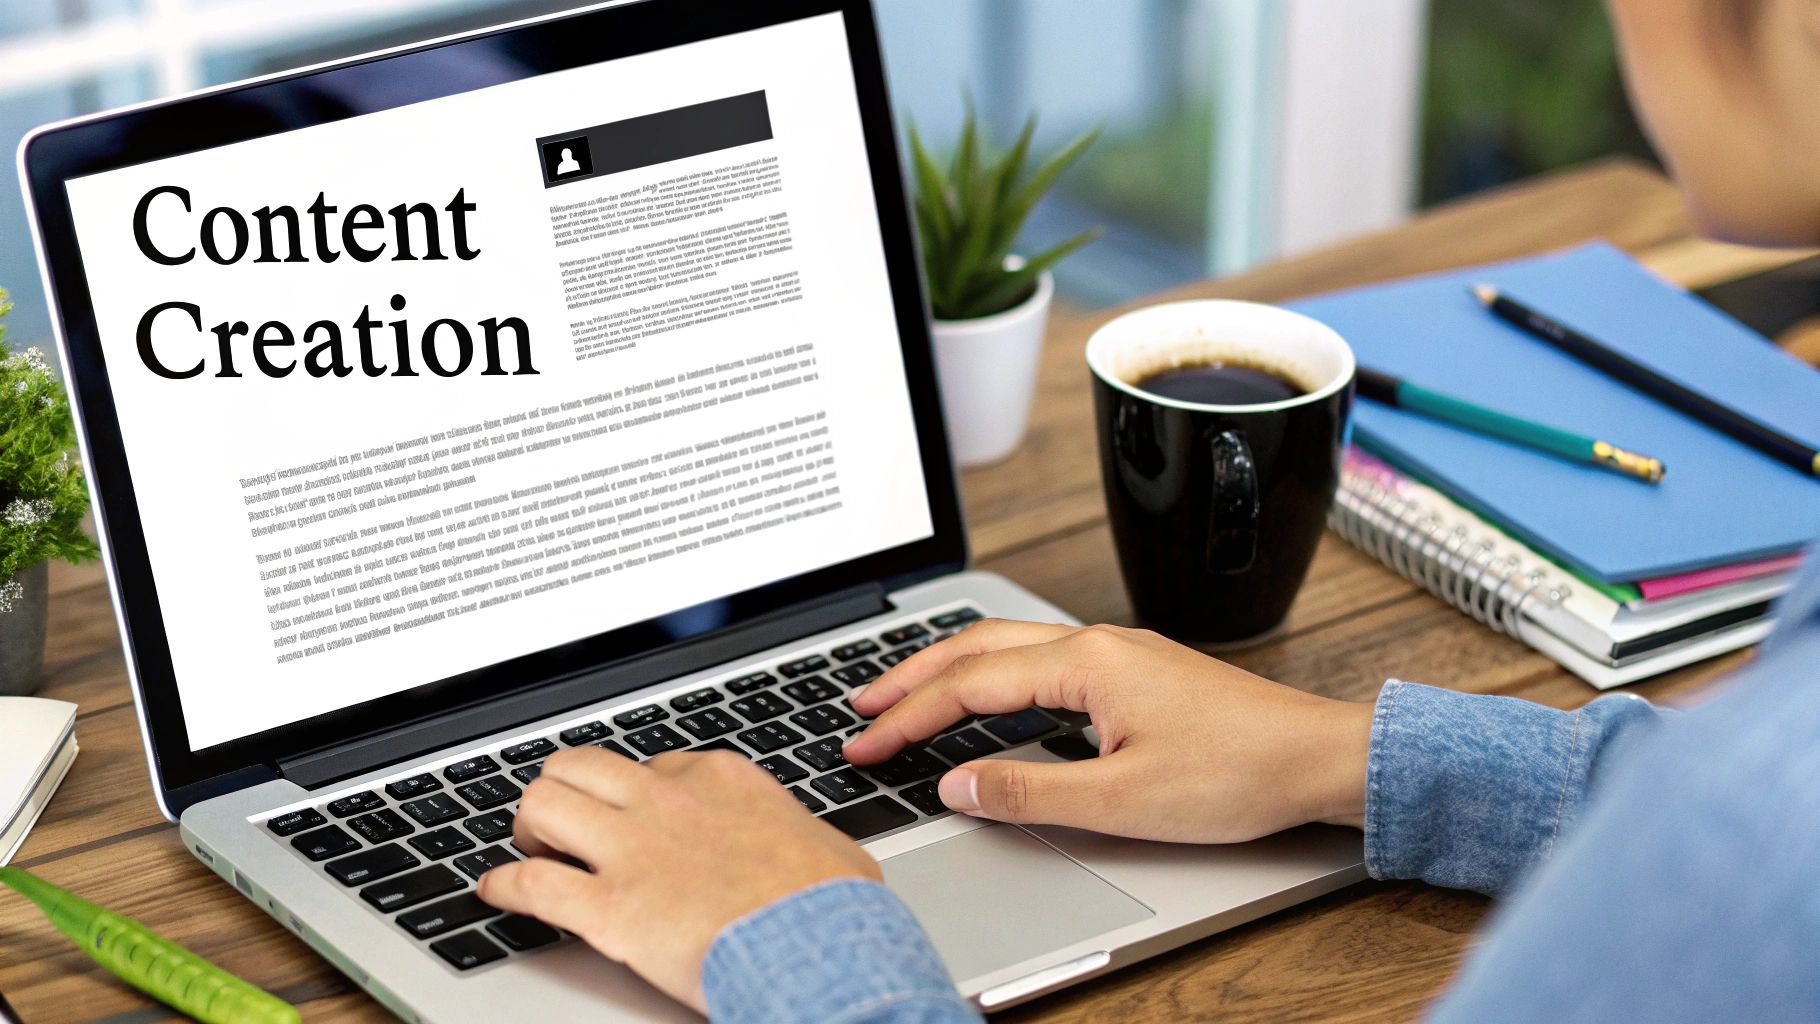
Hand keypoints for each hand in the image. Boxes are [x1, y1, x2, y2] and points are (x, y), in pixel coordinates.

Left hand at [476, 747, 879, 1012]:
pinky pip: (532, 884)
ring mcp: (632, 850)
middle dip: (562, 789)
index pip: (651, 764)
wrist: (818, 945)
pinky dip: (504, 886)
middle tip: (562, 819)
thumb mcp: (824, 845)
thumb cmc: (830, 903)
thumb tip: (808, 849)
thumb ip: (792, 833)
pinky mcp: (607, 907)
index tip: (628, 811)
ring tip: (528, 847)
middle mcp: (666, 802)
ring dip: (529, 826)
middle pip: (581, 765)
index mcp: (717, 779)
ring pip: (544, 805)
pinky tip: (495, 891)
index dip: (631, 791)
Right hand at [843, 621, 1372, 842]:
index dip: (908, 717)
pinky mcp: (1137, 671)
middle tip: (860, 703)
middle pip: (980, 646)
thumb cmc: (1239, 773)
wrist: (1319, 757)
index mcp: (1086, 663)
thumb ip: (1031, 791)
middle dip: (913, 675)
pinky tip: (990, 697)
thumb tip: (957, 784)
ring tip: (907, 693)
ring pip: (1011, 646)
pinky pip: (1043, 658)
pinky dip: (995, 674)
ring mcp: (1120, 652)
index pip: (970, 686)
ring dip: (952, 668)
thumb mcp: (1123, 800)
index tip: (863, 742)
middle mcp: (1098, 644)